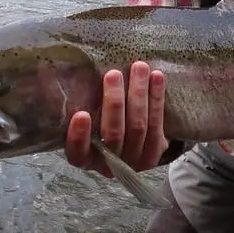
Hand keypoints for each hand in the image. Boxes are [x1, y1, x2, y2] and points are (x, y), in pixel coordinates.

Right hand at [64, 61, 168, 176]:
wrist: (131, 145)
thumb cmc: (97, 126)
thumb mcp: (86, 123)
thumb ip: (83, 108)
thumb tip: (76, 76)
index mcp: (85, 159)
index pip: (78, 153)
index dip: (79, 136)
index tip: (81, 114)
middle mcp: (108, 165)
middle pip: (113, 134)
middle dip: (115, 102)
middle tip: (113, 74)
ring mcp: (133, 162)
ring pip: (138, 127)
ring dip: (139, 94)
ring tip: (140, 67)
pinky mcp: (154, 154)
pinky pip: (157, 125)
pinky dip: (157, 99)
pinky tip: (156, 77)